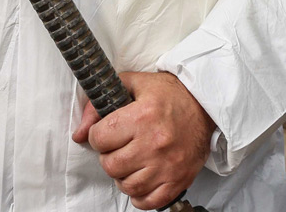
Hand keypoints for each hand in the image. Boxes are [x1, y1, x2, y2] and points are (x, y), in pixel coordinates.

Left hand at [71, 71, 215, 209]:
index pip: (99, 138)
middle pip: (110, 165)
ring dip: (123, 176)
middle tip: (120, 147)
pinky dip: (140, 195)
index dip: (98, 135)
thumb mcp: (133, 85)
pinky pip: (148, 201)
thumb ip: (99, 105)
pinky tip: (142, 179)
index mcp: (142, 116)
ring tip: (132, 162)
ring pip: (127, 185)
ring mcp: (167, 165)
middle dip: (109, 156)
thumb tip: (78, 134)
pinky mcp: (178, 180)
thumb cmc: (170, 95)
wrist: (206, 105)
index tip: (108, 132)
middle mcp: (155, 143)